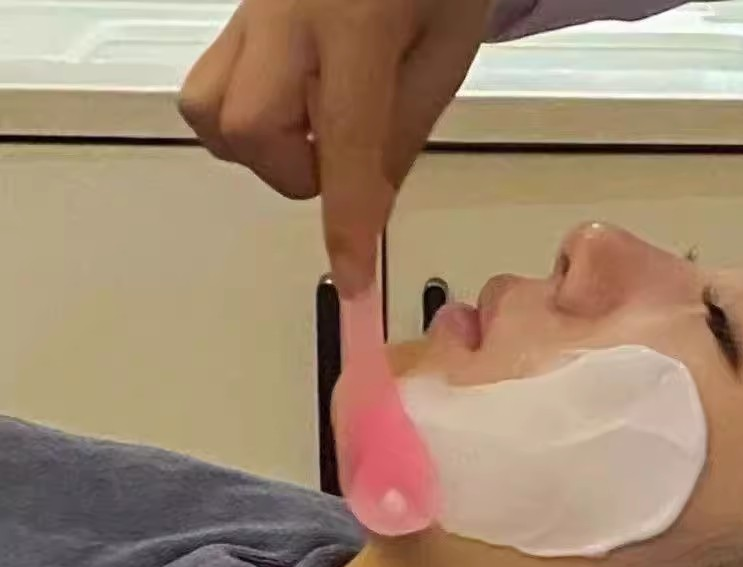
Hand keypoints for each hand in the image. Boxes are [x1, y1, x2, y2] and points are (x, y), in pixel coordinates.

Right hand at [179, 0, 490, 294]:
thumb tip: (366, 204)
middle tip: (341, 154)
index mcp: (357, 19)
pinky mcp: (235, 11)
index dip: (347, 217)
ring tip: (315, 125)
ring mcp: (249, 7)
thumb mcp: (446, 50)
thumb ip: (402, 130)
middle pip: (244, 125)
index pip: (345, 141)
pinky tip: (297, 103)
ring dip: (261, 146)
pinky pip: (213, 83)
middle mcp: (285, 10)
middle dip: (291, 168)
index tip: (352, 278)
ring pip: (210, 109)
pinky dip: (250, 117)